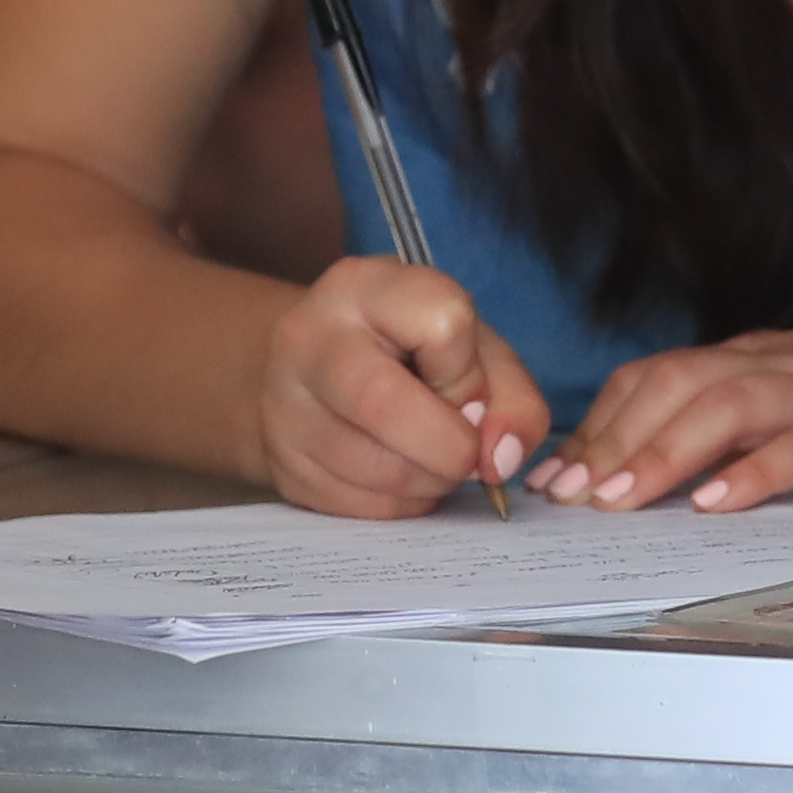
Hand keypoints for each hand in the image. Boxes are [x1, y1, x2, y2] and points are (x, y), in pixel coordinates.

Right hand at [259, 258, 549, 519]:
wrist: (316, 375)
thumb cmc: (410, 355)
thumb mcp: (473, 349)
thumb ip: (511, 398)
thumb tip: (502, 459)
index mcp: (364, 286)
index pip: (443, 324)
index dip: (469, 373)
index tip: (466, 387)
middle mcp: (308, 337)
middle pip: (387, 405)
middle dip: (451, 447)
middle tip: (467, 453)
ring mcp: (283, 406)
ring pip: (377, 469)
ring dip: (430, 482)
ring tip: (433, 461)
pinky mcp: (282, 466)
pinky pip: (360, 507)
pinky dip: (401, 504)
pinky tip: (400, 476)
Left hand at [547, 320, 792, 511]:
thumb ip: (745, 430)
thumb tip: (656, 475)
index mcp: (766, 359)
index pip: (662, 376)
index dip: (601, 424)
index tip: (556, 477)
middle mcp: (791, 364)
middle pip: (681, 383)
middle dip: (616, 440)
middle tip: (569, 497)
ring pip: (734, 405)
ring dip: (668, 452)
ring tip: (624, 500)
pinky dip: (760, 470)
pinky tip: (722, 503)